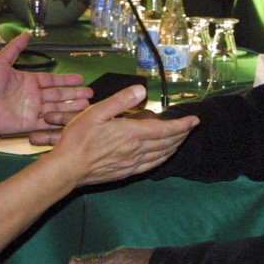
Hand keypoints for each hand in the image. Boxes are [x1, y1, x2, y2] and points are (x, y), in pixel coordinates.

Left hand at [0, 33, 91, 134]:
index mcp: (28, 81)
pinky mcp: (28, 124)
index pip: (52, 80)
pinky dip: (59, 122)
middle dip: (74, 94)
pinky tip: (72, 120)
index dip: (66, 80)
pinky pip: (46, 123)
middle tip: (90, 93)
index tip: (81, 78)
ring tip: (86, 105)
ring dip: (71, 107)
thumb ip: (14, 49)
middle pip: (58, 95)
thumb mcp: (0, 62)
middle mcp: (33, 96)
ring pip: (56, 108)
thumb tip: (26, 34)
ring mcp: (31, 110)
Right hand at [48, 86, 197, 186]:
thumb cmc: (79, 138)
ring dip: (174, 147)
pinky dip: (162, 159)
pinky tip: (162, 157)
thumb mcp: (97, 112)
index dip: (182, 125)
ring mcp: (132, 164)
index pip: (165, 129)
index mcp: (132, 133)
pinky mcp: (126, 173)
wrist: (68, 168)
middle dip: (182, 135)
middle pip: (167, 143)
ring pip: (161, 156)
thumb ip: (120, 100)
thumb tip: (141, 90)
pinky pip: (151, 166)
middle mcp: (137, 150)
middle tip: (190, 127)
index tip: (195, 120)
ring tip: (181, 139)